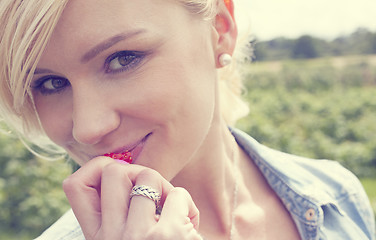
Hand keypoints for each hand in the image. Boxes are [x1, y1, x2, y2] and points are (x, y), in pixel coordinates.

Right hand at [63, 157, 201, 239]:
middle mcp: (110, 238)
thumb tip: (124, 170)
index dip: (95, 167)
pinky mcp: (168, 235)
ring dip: (166, 188)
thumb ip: (116, 214)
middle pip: (113, 171)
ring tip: (172, 211)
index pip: (74, 185)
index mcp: (97, 239)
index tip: (120, 173)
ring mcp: (137, 236)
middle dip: (138, 171)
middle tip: (151, 192)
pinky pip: (178, 193)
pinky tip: (188, 224)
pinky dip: (186, 204)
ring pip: (147, 175)